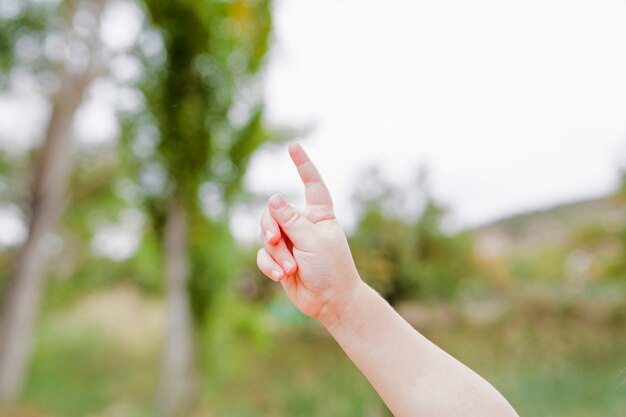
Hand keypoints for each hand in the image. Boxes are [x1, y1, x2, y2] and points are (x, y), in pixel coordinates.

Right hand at [256, 143, 361, 323]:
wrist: (330, 301)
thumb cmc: (331, 268)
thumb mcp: (313, 240)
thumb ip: (291, 219)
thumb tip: (273, 198)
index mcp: (319, 215)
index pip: (312, 185)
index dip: (303, 166)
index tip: (293, 147)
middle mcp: (303, 224)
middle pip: (274, 212)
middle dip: (272, 228)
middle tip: (277, 241)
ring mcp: (290, 242)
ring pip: (266, 236)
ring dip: (276, 253)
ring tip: (289, 268)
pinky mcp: (279, 260)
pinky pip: (263, 255)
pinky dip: (270, 266)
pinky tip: (282, 276)